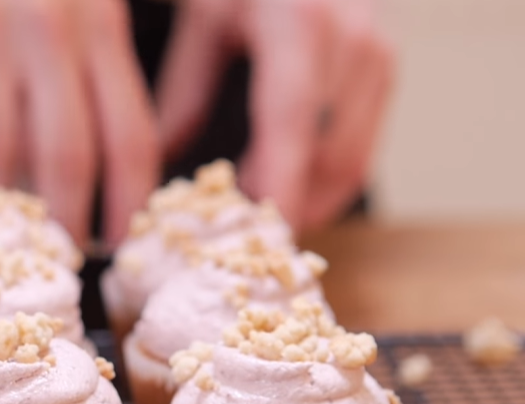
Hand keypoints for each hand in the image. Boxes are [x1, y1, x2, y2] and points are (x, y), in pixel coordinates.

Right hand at [0, 0, 160, 248]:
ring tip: (2, 235)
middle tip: (59, 259)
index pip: (130, 132)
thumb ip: (97, 56)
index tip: (121, 243)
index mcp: (99, 15)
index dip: (129, 202)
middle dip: (65, 222)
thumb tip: (114, 167)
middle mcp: (48, 20)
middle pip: (66, 156)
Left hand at [157, 0, 395, 231]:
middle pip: (331, 156)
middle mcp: (352, 41)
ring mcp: (378, 55)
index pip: (293, 123)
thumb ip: (182, 97)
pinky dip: (322, 183)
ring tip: (250, 227)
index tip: (254, 235)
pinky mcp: (384, 68)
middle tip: (234, 246)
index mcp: (299, 24)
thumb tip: (152, 172)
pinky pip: (361, 148)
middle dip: (287, 210)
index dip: (277, 186)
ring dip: (305, 204)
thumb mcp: (201, 22)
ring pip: (352, 163)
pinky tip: (277, 193)